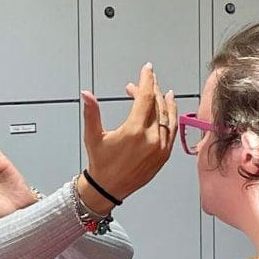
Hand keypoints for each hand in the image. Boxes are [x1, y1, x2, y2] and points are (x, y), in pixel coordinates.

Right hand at [80, 64, 176, 207]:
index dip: (146, 80)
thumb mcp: (93, 136)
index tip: (147, 69)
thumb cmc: (100, 164)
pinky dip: (171, 119)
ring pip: (168, 117)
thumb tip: (86, 93)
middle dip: (151, 90)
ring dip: (166, 102)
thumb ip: (92, 113)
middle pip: (157, 105)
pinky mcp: (164, 155)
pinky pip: (171, 132)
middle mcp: (151, 138)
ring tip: (164, 92)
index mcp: (134, 131)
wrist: (108, 189)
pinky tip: (169, 111)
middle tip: (146, 81)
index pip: (145, 97)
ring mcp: (160, 147)